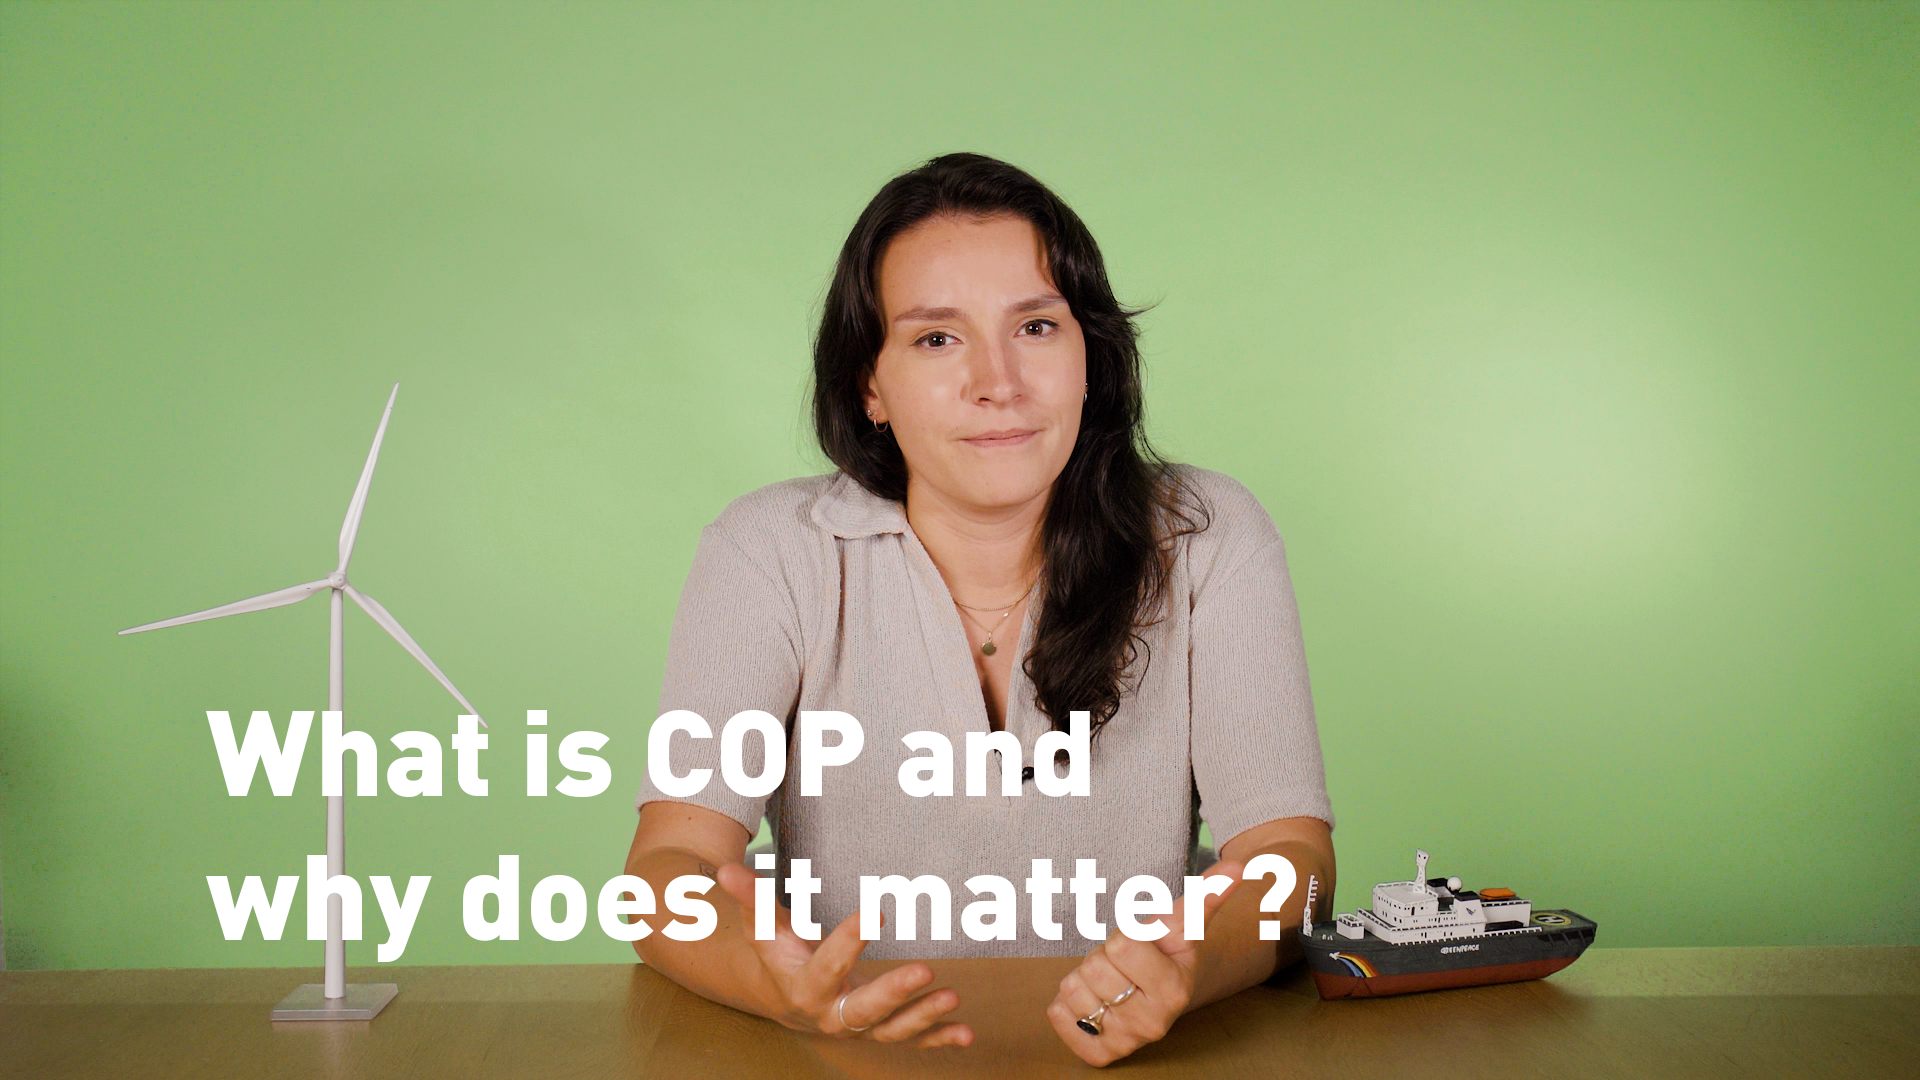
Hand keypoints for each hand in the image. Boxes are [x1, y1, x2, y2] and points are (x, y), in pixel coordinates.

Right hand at [714, 863, 973, 1047]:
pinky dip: (940, 1038)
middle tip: (925, 971)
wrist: (789, 999)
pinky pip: (913, 1040)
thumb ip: (751, 899)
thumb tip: (724, 867)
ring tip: (952, 996)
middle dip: (894, 994)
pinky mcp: (882, 1032)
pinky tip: (967, 1031)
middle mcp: (832, 1015)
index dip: (850, 941)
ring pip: (893, 1029)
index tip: (877, 912)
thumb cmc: (782, 956)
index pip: (827, 964)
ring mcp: (860, 1028)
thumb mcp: (767, 929)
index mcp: (804, 987)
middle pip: (863, 1009)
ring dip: (924, 1016)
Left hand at [1045, 860, 1244, 1066]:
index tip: (1140, 946)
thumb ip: (1207, 894)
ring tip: (1110, 982)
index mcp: (1174, 989)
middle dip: (1103, 957)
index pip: (1123, 945)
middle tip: (1123, 966)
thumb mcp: (1182, 924)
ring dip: (1084, 979)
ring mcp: (1125, 1041)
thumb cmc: (1167, 953)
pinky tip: (1092, 1001)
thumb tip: (1239, 866)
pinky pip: (1057, 1015)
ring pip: (1072, 990)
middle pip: (1094, 967)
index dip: (1125, 937)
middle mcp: (1152, 1023)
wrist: (1159, 994)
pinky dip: (1065, 1004)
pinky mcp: (1099, 1053)